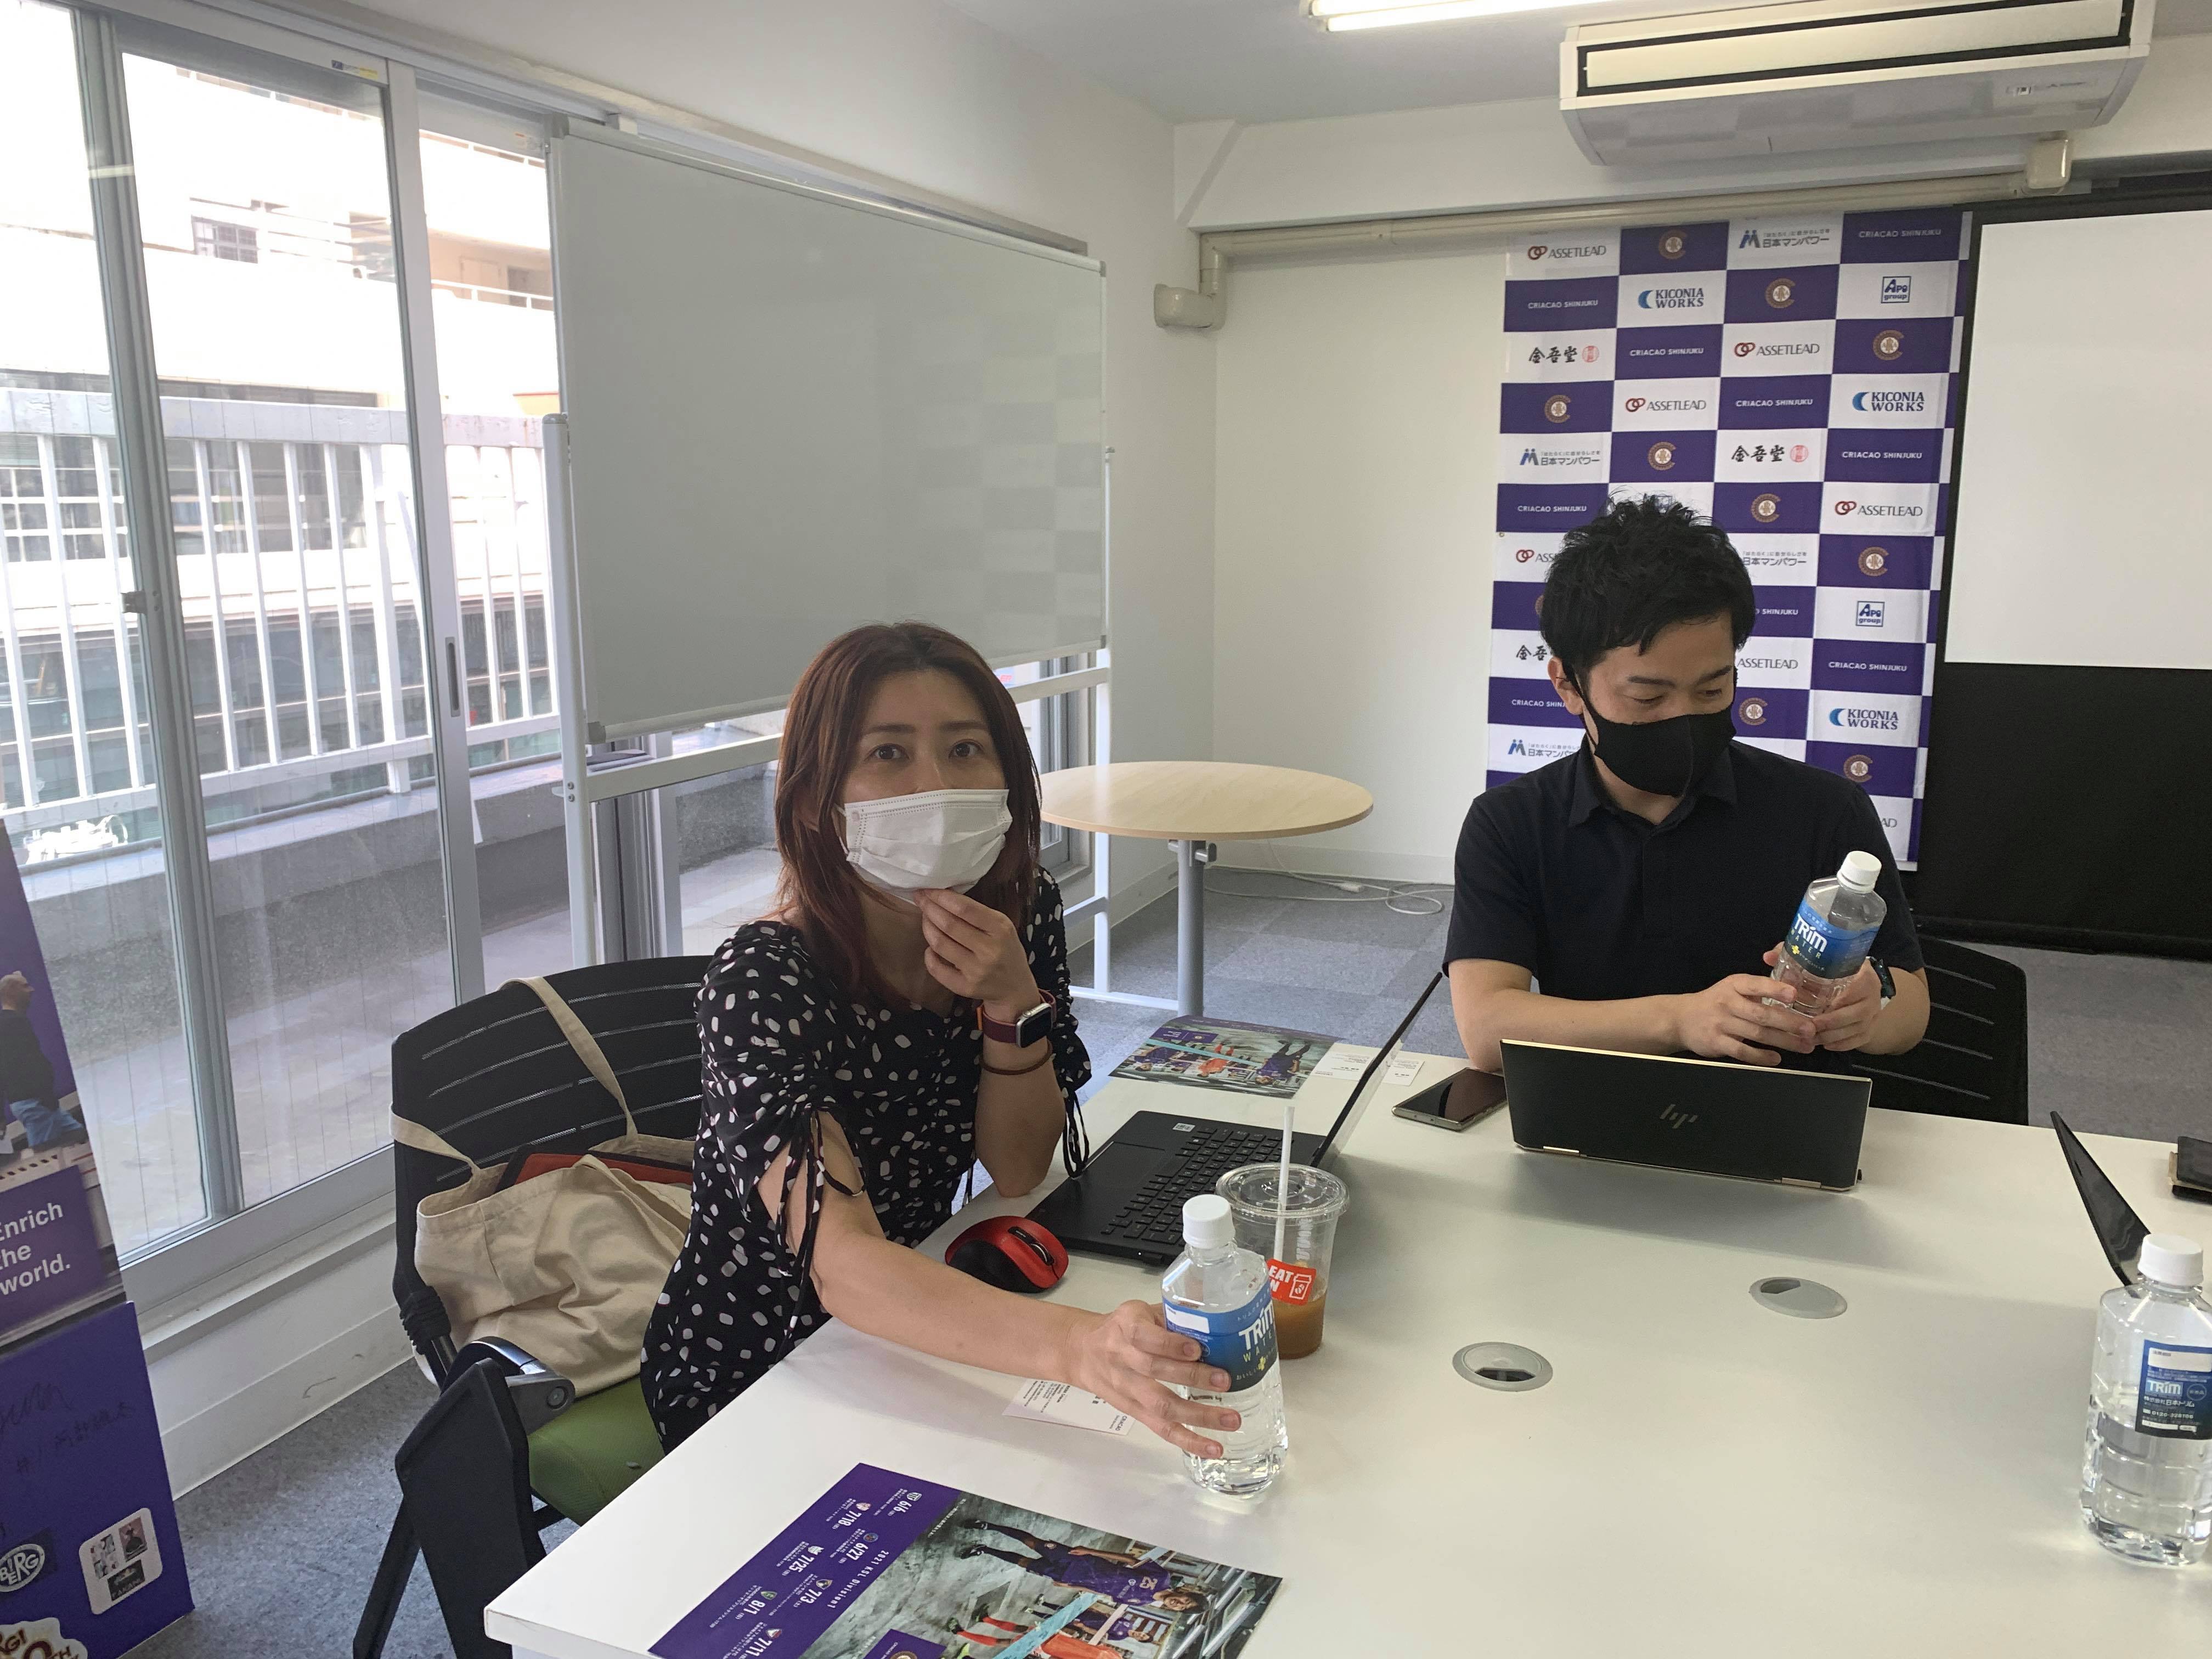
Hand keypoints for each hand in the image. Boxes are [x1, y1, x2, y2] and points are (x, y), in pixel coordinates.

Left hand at [916, 888, 1038, 1018]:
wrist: (1015, 987)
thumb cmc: (1005, 951)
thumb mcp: (1002, 927)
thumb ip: (978, 913)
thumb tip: (944, 896)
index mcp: (1000, 929)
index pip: (965, 908)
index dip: (941, 897)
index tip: (927, 890)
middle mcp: (989, 950)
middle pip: (949, 924)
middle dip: (929, 908)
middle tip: (920, 899)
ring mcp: (976, 970)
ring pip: (940, 944)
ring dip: (927, 927)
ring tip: (925, 919)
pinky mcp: (966, 987)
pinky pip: (937, 969)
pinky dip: (929, 955)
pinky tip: (930, 948)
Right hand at [1060, 1301, 1237, 1458]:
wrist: (1082, 1352)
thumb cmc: (1122, 1327)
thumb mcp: (1141, 1311)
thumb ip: (1172, 1315)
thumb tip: (1217, 1320)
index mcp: (1126, 1326)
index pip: (1145, 1336)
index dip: (1170, 1344)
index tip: (1197, 1349)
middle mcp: (1123, 1358)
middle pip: (1155, 1370)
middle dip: (1192, 1377)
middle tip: (1225, 1380)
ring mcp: (1128, 1389)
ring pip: (1161, 1405)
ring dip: (1198, 1414)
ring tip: (1231, 1419)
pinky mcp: (1134, 1411)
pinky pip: (1161, 1428)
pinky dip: (1188, 1440)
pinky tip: (1213, 1448)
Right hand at [1673, 959, 1816, 1065]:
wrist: (1682, 1019)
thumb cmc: (1716, 1002)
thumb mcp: (1733, 988)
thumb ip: (1759, 990)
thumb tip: (1796, 994)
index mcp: (1734, 985)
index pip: (1755, 985)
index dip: (1774, 989)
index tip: (1793, 994)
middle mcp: (1727, 1003)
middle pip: (1761, 1013)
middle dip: (1788, 1022)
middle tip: (1810, 1029)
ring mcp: (1721, 1024)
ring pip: (1756, 1034)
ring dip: (1783, 1041)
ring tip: (1804, 1046)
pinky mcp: (1717, 1043)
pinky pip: (1742, 1051)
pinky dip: (1761, 1056)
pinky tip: (1776, 1059)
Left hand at [1804, 958, 1884, 1051]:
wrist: (1861, 980)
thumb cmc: (1837, 969)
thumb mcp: (1822, 959)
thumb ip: (1797, 957)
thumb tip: (1768, 956)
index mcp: (1864, 976)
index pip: (1857, 989)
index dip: (1839, 1000)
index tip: (1820, 1006)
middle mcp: (1873, 996)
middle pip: (1856, 1014)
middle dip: (1831, 1023)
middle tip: (1810, 1026)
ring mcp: (1874, 1014)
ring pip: (1857, 1029)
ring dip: (1833, 1036)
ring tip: (1811, 1038)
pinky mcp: (1871, 1027)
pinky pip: (1860, 1040)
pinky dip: (1843, 1044)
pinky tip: (1826, 1045)